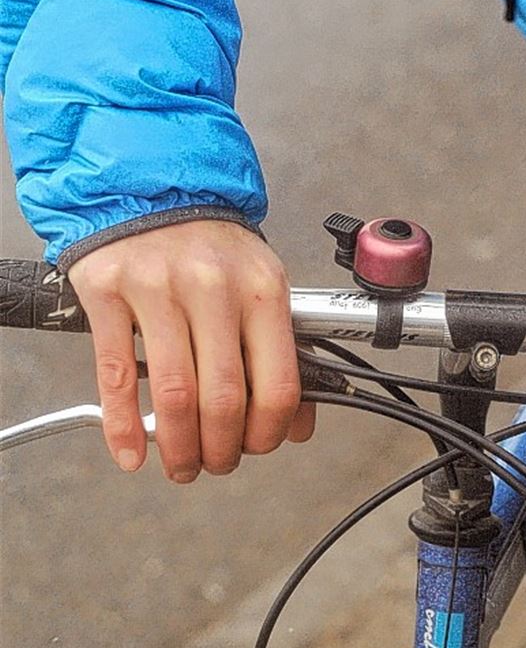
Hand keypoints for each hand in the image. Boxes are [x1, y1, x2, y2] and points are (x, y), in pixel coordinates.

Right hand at [68, 220, 314, 481]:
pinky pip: (116, 374)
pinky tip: (130, 452)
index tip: (257, 448)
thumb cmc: (211, 248)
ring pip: (173, 393)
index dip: (268, 433)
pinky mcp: (108, 289)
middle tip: (215, 464)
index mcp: (263, 290)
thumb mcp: (261, 287)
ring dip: (178, 446)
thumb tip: (295, 426)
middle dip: (221, 449)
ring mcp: (157, 287)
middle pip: (223, 398)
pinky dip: (123, 425)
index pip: (278, 386)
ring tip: (181, 465)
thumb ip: (280, 353)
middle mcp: (213, 287)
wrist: (151, 182)